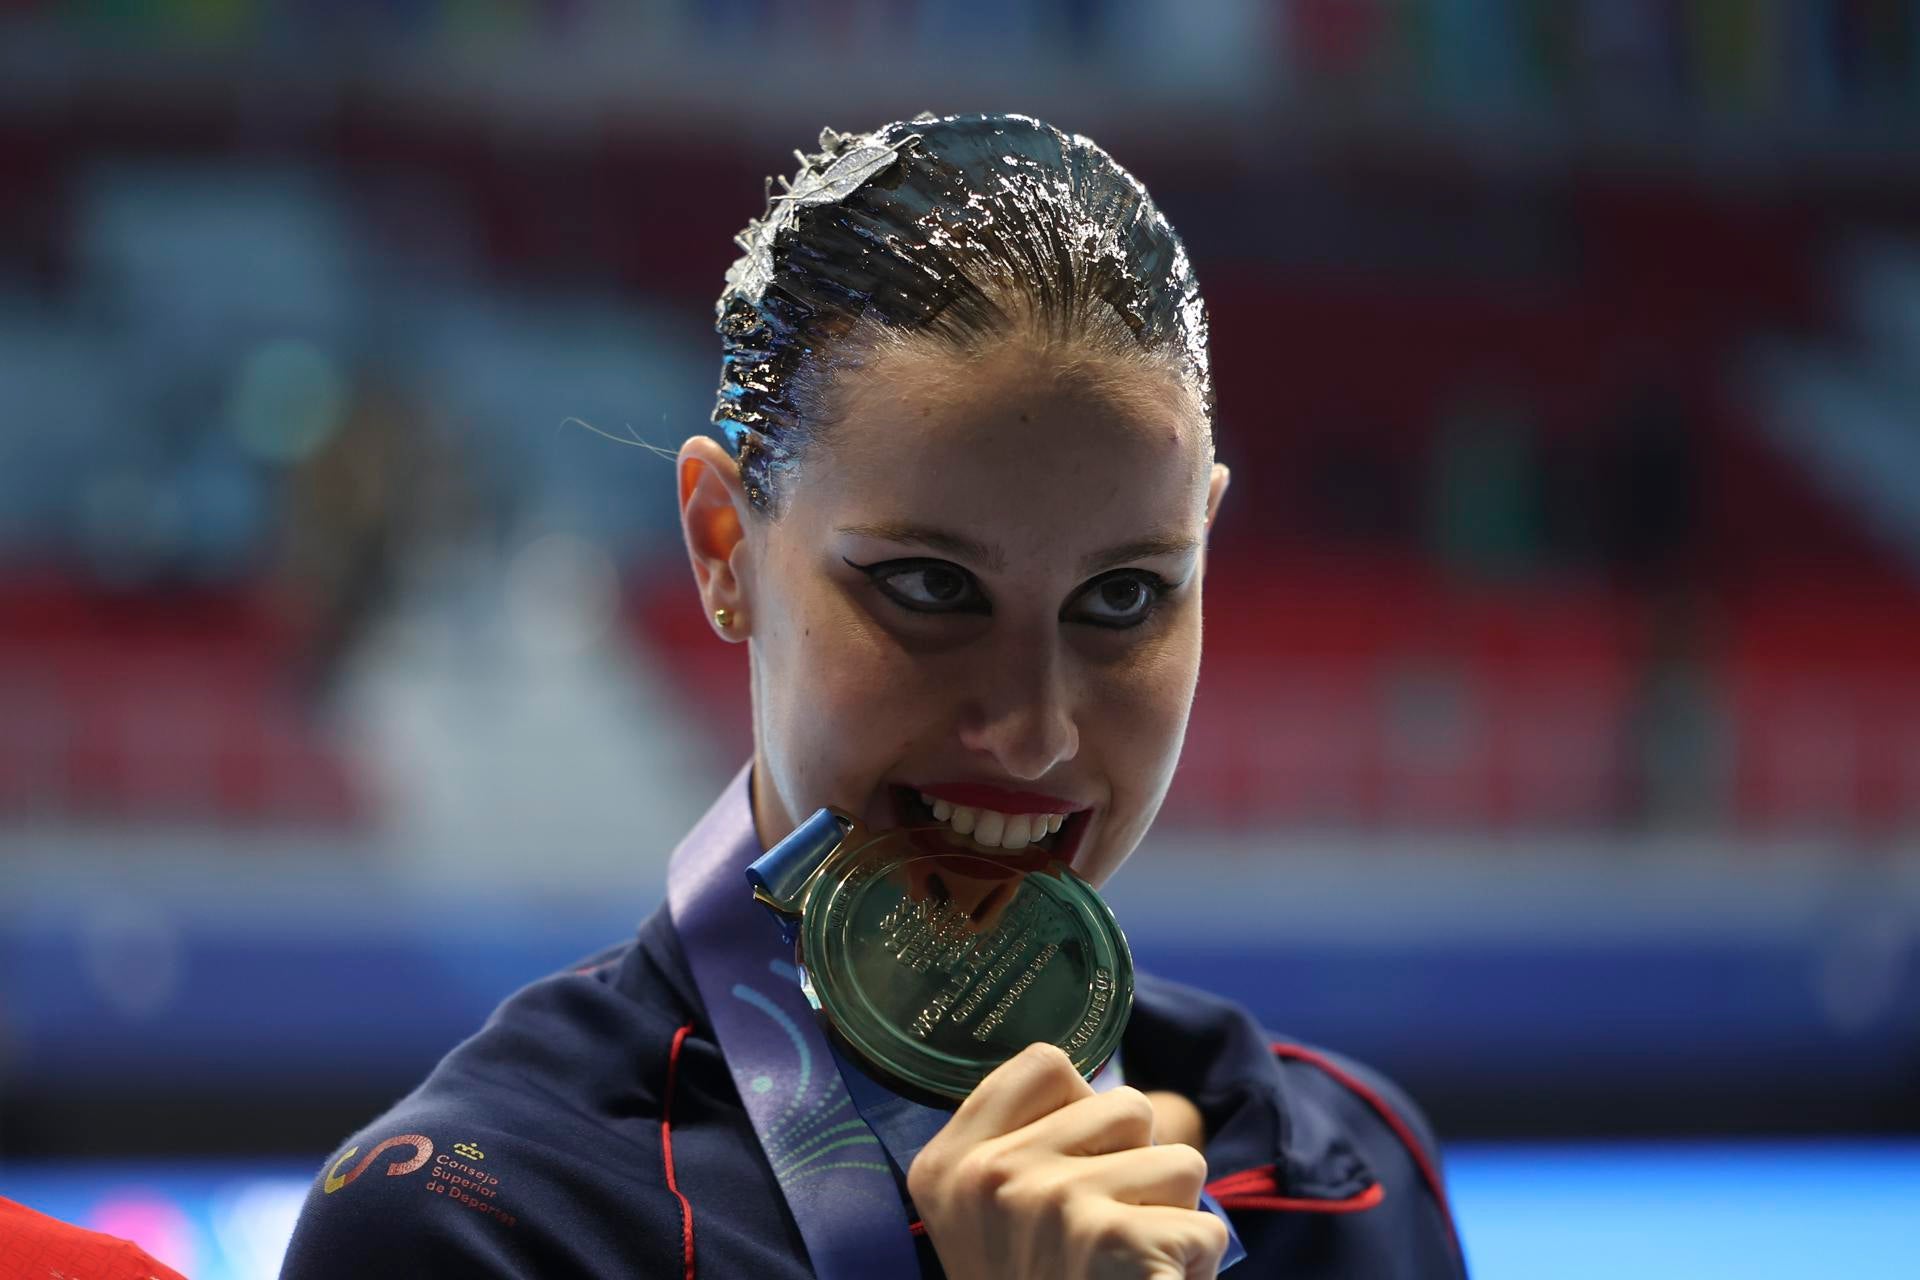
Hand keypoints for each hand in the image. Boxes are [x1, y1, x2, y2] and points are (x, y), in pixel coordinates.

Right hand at [907, 1043, 1226, 1279]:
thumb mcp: (984, 1224)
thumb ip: (1019, 1147)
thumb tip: (1094, 1086)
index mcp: (948, 1165)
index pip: (1045, 1063)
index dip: (1084, 1111)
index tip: (1076, 1170)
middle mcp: (991, 1175)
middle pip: (1127, 1106)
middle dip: (1139, 1170)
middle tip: (1103, 1242)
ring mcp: (1052, 1203)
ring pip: (1181, 1160)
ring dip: (1175, 1219)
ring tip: (1130, 1269)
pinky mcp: (1117, 1241)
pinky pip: (1207, 1226)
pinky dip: (1196, 1270)